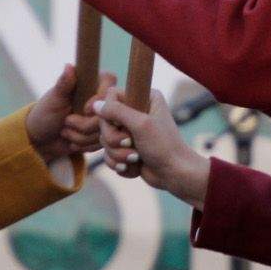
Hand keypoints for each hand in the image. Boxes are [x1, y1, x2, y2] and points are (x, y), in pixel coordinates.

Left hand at [25, 67, 113, 161]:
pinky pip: (103, 143)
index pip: (110, 81)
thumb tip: (69, 66)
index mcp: (90, 82)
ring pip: (106, 130)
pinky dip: (85, 145)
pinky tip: (73, 141)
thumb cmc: (44, 114)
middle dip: (85, 125)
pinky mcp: (102, 134)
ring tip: (66, 132)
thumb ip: (64, 83)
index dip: (100, 98)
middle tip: (66, 122)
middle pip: (110, 111)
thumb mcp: (54, 99)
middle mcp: (101, 98)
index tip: (84, 109)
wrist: (41, 140)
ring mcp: (103, 118)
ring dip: (82, 136)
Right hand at [95, 91, 210, 207]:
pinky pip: (109, 155)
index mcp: (144, 98)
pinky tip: (135, 167)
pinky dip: (120, 164)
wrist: (174, 174)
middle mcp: (136, 112)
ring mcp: (130, 132)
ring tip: (135, 159)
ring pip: (105, 140)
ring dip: (118, 154)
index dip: (108, 111)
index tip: (117, 124)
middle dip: (115, 139)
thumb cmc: (163, 146)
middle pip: (104, 121)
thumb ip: (117, 112)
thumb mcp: (141, 124)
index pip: (112, 96)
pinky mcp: (126, 149)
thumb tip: (96, 105)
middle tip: (131, 143)